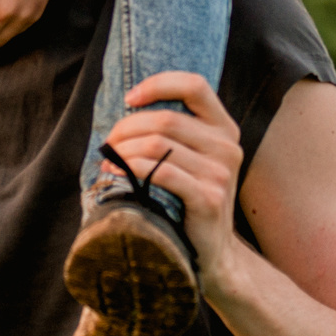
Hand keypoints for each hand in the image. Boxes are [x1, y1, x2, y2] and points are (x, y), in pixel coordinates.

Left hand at [101, 71, 244, 280]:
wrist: (212, 251)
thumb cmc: (189, 199)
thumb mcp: (192, 158)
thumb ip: (175, 131)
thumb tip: (128, 105)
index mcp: (224, 128)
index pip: (195, 85)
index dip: (159, 84)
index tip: (129, 98)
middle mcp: (227, 146)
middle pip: (166, 118)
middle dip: (127, 127)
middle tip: (108, 142)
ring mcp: (221, 173)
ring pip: (158, 144)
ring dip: (124, 150)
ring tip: (109, 159)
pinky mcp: (209, 198)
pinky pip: (161, 172)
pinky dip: (131, 168)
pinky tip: (116, 173)